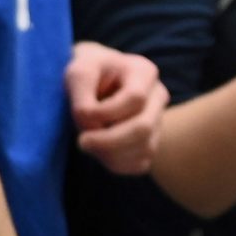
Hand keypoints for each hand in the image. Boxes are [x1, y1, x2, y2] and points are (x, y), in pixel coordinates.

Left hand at [65, 41, 168, 174]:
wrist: (92, 83)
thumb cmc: (86, 74)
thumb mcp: (78, 72)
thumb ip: (82, 95)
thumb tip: (92, 126)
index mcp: (143, 72)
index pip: (135, 98)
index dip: (106, 112)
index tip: (80, 113)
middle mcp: (157, 96)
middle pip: (143, 128)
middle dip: (108, 140)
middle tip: (81, 140)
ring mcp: (157, 121)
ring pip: (144, 149)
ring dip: (110, 153)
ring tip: (88, 142)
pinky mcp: (150, 143)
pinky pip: (140, 164)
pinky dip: (116, 164)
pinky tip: (99, 152)